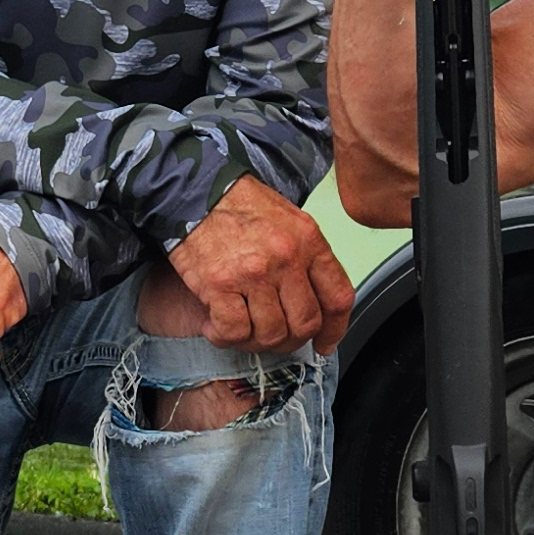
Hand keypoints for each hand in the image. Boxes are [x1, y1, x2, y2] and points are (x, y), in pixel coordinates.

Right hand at [169, 179, 353, 353]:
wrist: (196, 192)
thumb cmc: (240, 206)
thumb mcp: (289, 220)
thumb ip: (306, 258)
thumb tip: (315, 301)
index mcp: (308, 241)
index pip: (337, 297)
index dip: (334, 329)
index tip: (324, 342)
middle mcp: (286, 258)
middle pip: (304, 324)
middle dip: (290, 340)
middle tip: (273, 335)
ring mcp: (254, 273)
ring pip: (270, 334)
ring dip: (254, 340)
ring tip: (241, 326)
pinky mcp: (219, 284)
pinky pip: (234, 331)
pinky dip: (224, 336)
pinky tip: (216, 324)